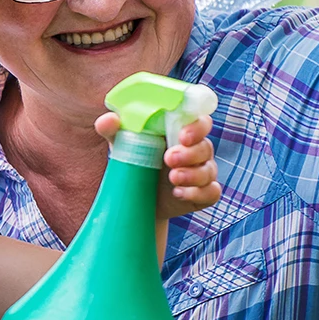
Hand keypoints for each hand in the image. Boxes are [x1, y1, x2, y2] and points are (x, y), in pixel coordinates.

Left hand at [95, 112, 221, 219]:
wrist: (136, 198)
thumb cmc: (135, 160)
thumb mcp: (123, 144)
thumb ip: (114, 130)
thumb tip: (107, 121)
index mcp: (182, 131)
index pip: (200, 122)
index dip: (197, 126)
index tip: (182, 135)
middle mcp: (197, 150)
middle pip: (206, 146)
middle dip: (190, 153)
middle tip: (169, 158)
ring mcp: (202, 172)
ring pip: (209, 170)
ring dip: (192, 174)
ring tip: (173, 178)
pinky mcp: (202, 194)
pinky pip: (211, 192)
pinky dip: (197, 193)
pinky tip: (179, 193)